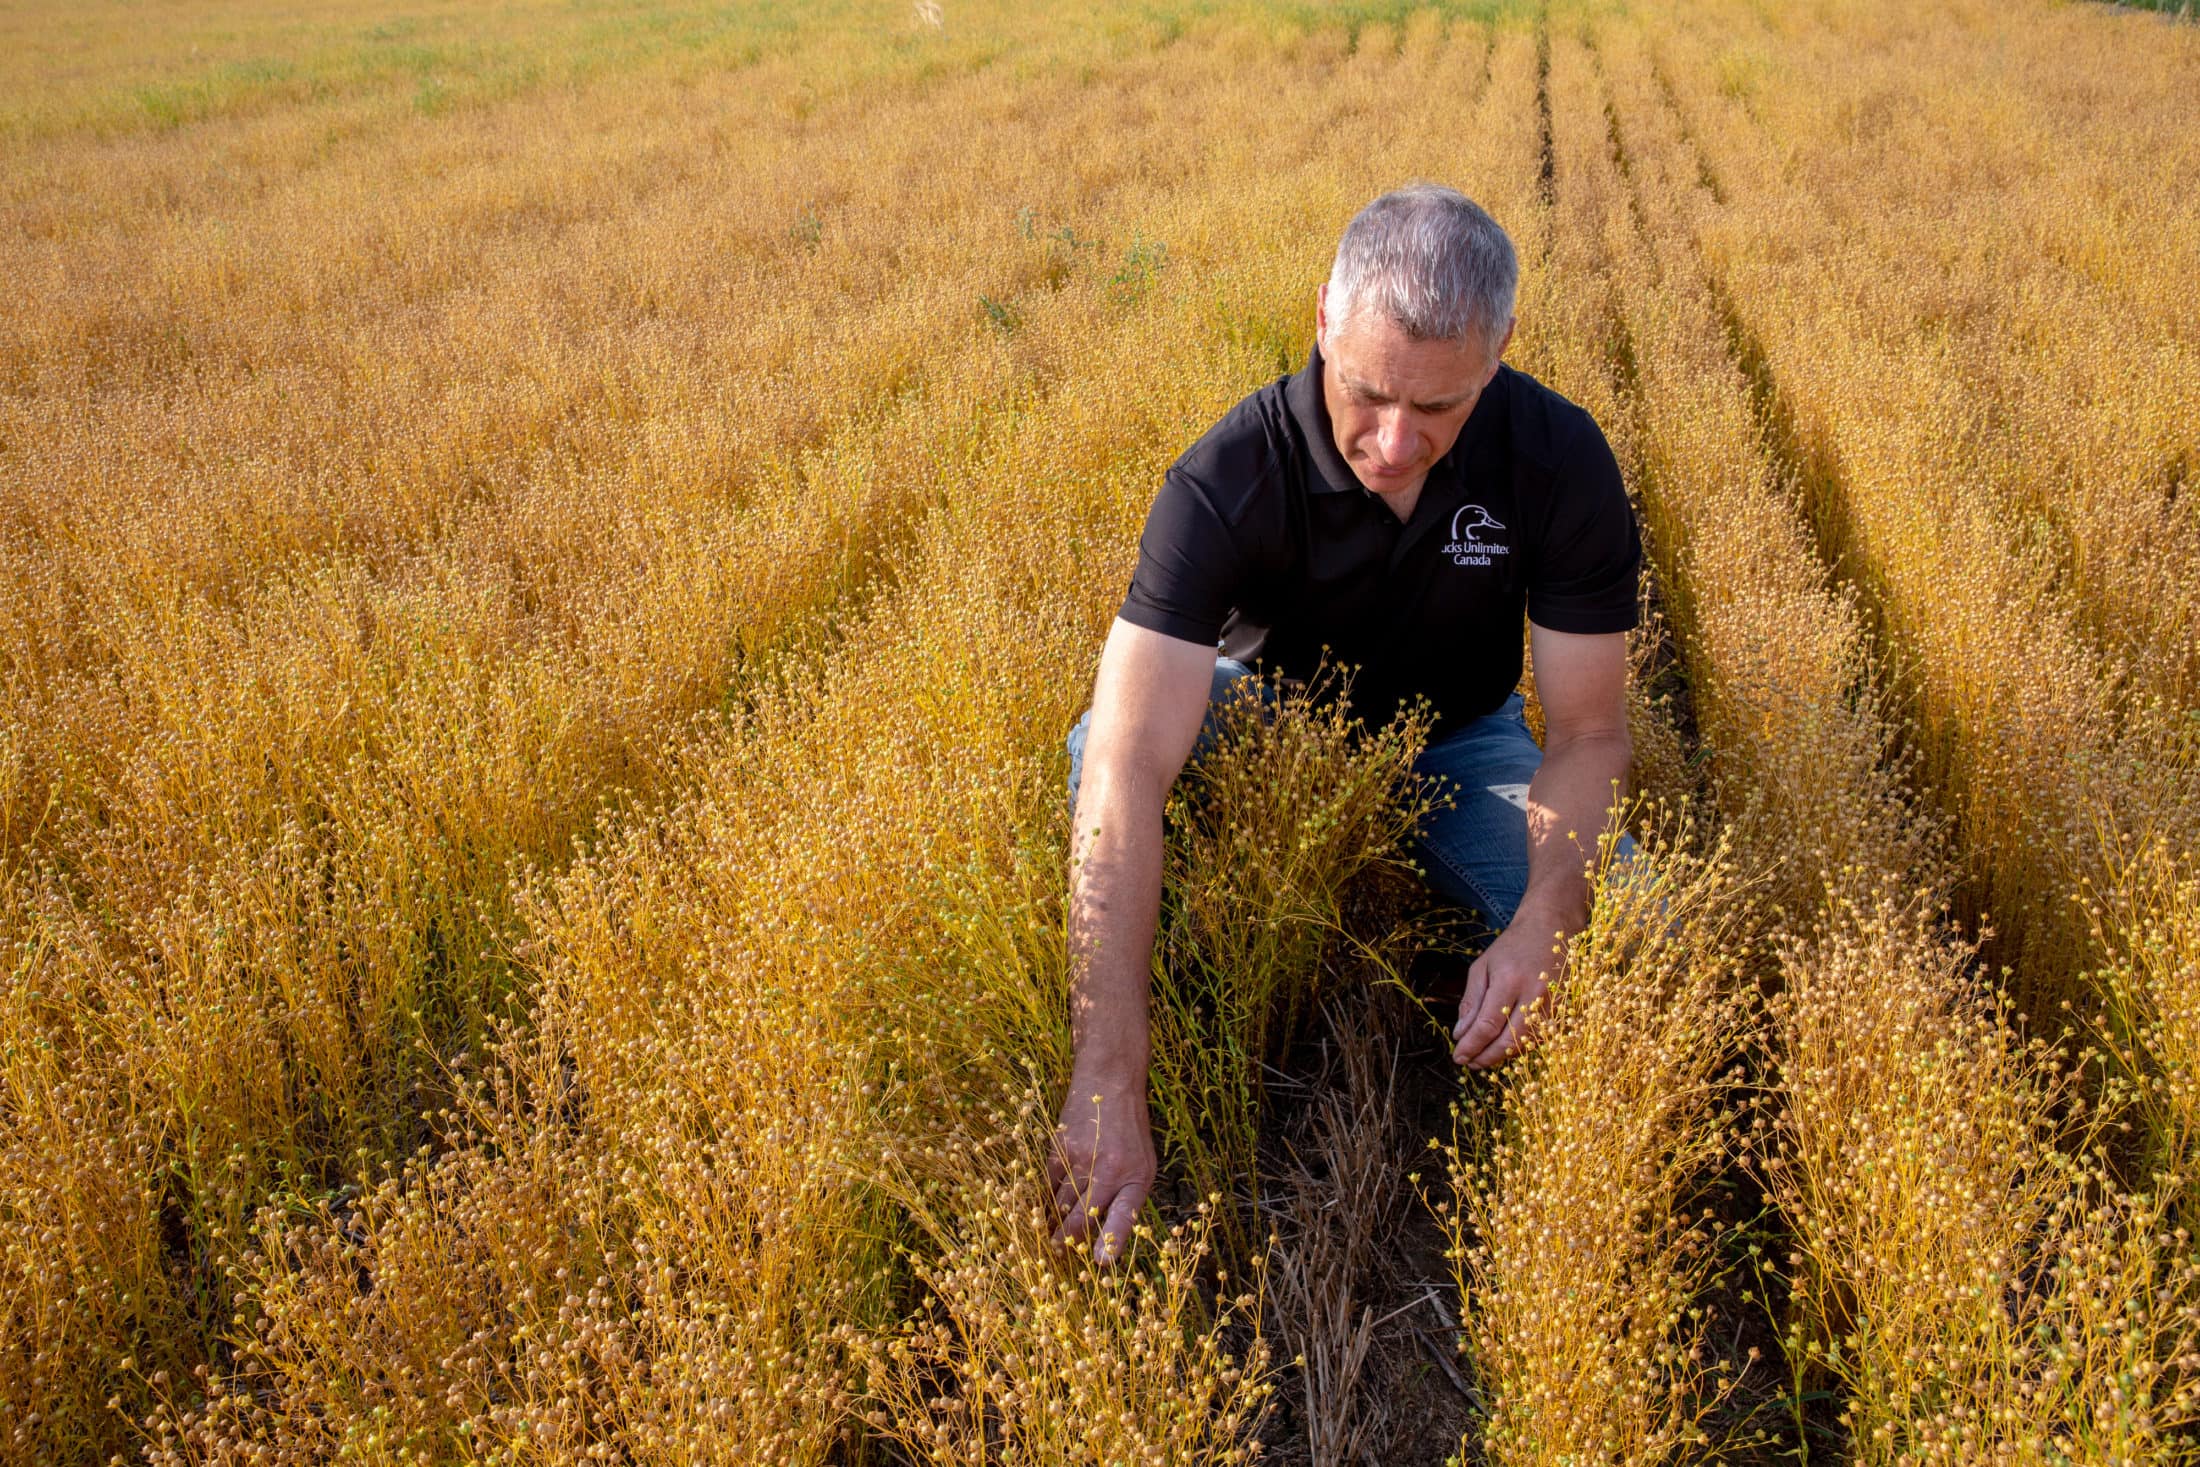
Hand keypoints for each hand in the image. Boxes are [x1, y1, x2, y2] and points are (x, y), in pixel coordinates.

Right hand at [1047, 1067, 1155, 1264]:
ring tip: (1047, 1235)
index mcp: (1134, 1177)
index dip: (1110, 1242)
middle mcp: (1108, 1170)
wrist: (1108, 1084)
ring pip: (1061, 1202)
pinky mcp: (1059, 1148)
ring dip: (1053, 1221)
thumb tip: (1105, 1236)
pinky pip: (1048, 1183)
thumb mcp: (1143, 1165)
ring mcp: (1080, 1159)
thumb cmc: (1130, 1132)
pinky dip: (1045, 1196)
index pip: (1122, 1217)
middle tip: (1056, 1253)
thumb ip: (1127, 1198)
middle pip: (1081, 1216)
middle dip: (1067, 1240)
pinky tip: (1044, 1205)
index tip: (1098, 1263)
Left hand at [1452, 907, 1565, 1067]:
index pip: (1488, 1024)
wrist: (1551, 929)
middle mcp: (1534, 994)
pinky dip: (1520, 1047)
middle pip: (1509, 1040)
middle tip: (1470, 1063)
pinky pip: (1540, 1038)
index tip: (1458, 1057)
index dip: (1472, 1045)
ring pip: (1526, 1043)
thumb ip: (1471, 1001)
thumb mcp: (1482, 967)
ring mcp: (1553, 1004)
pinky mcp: (1564, 1010)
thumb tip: (1460, 1034)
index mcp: (1509, 980)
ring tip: (1483, 1058)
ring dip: (1503, 1055)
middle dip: (1486, 1057)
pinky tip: (1505, 1047)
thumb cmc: (1512, 948)